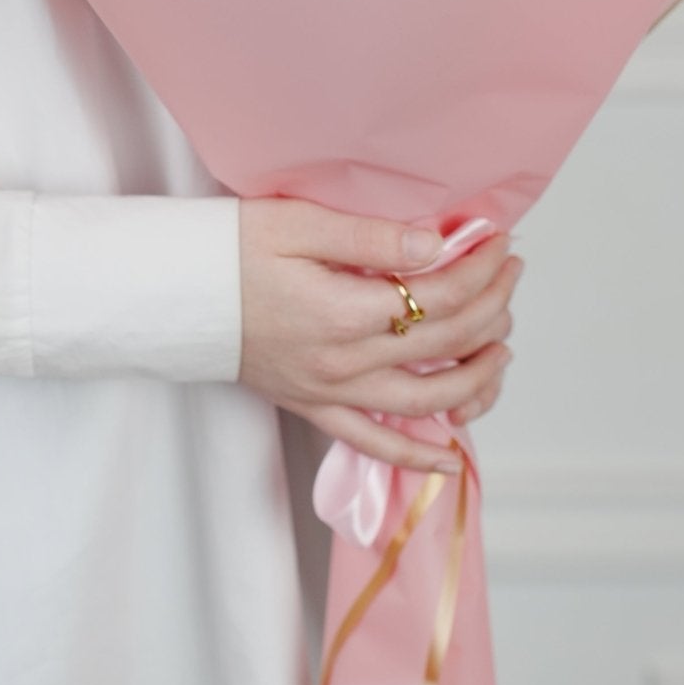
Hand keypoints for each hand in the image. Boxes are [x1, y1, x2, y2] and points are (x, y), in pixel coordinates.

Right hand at [238, 198, 522, 473]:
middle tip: (510, 276)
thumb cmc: (228, 251)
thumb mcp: (297, 224)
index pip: (441, 294)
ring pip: (427, 401)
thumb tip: (434, 247)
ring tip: (503, 347)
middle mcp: (345, 361)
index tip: (500, 244)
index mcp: (345, 311)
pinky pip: (373, 445)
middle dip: (491, 307)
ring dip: (477, 378)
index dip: (481, 270)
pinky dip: (416, 459)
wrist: (173, 295)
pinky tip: (450, 460)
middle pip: (445, 342)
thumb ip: (370, 238)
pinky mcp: (313, 408)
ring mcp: (331, 392)